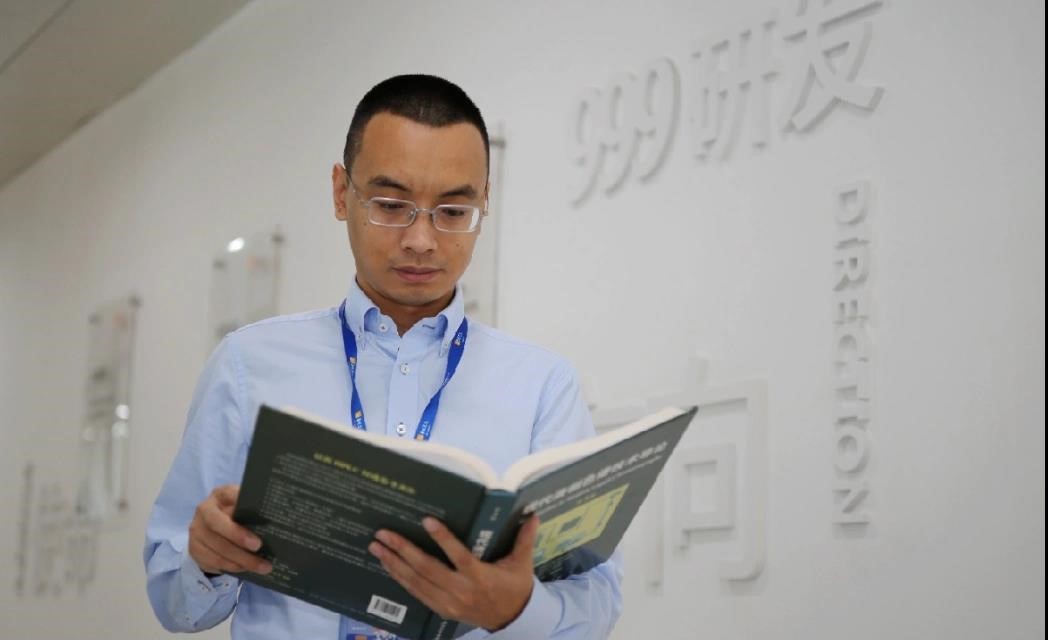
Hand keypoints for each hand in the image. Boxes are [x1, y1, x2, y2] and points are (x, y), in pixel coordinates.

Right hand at [188, 484, 271, 575]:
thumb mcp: (245, 508)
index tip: (259, 515)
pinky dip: (232, 566)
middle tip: (259, 546)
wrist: (214, 532)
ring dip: (241, 559)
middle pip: (217, 524)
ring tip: (262, 566)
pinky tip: (246, 569)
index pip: (228, 494)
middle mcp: (204, 510)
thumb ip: (254, 510)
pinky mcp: (195, 549)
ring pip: (217, 547)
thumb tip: (278, 517)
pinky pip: (213, 560)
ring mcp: (197, 530)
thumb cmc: (238, 516)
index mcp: (220, 495)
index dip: (241, 504)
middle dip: (239, 537)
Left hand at [369, 515, 539, 631]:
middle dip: (403, 550)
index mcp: (481, 576)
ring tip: (377, 547)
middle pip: (428, 569)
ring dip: (394, 564)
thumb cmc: (515, 587)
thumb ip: (525, 538)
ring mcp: (449, 603)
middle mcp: (461, 590)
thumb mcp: (522, 564)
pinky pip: (416, 593)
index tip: (426, 520)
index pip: (459, 556)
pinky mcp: (441, 610)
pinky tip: (388, 565)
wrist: (512, 620)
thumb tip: (532, 513)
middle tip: (383, 534)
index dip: (443, 539)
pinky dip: (400, 579)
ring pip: (416, 582)